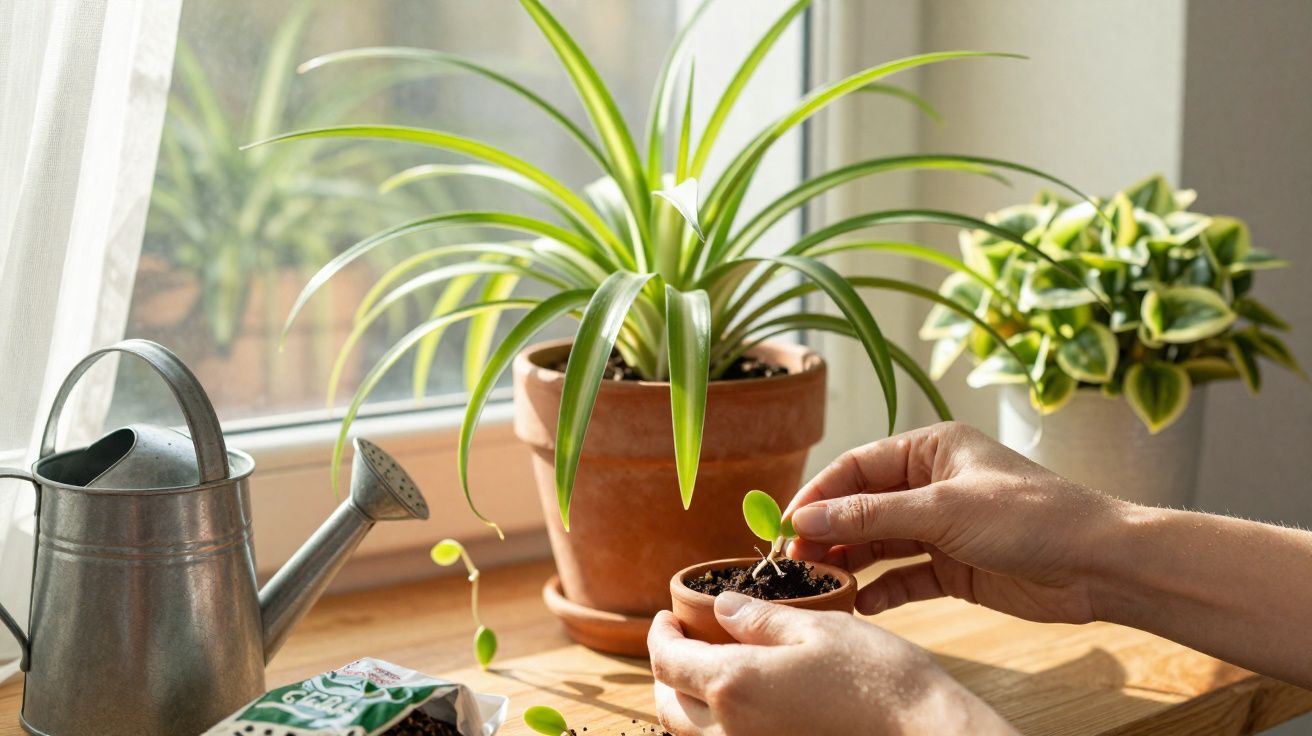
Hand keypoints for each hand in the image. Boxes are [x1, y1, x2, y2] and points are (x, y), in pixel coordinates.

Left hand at [647, 592, 1013, 735]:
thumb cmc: (878, 678)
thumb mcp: (818, 628)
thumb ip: (760, 619)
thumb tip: (720, 607)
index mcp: (734, 685)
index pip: (667, 661)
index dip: (660, 635)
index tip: (666, 617)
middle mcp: (730, 733)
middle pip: (668, 707)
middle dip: (666, 672)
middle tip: (681, 643)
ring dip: (686, 705)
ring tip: (706, 674)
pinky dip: (715, 729)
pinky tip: (740, 707)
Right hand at [785, 421, 1124, 624]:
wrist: (1099, 564)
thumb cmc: (1030, 516)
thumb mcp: (942, 510)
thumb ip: (871, 514)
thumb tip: (806, 517)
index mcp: (930, 450)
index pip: (856, 467)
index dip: (817, 495)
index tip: (783, 525)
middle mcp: (932, 484)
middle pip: (862, 506)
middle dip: (828, 532)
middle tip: (793, 563)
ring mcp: (943, 528)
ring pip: (880, 543)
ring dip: (851, 562)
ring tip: (821, 584)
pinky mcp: (955, 568)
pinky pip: (905, 578)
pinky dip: (882, 590)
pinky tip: (860, 604)